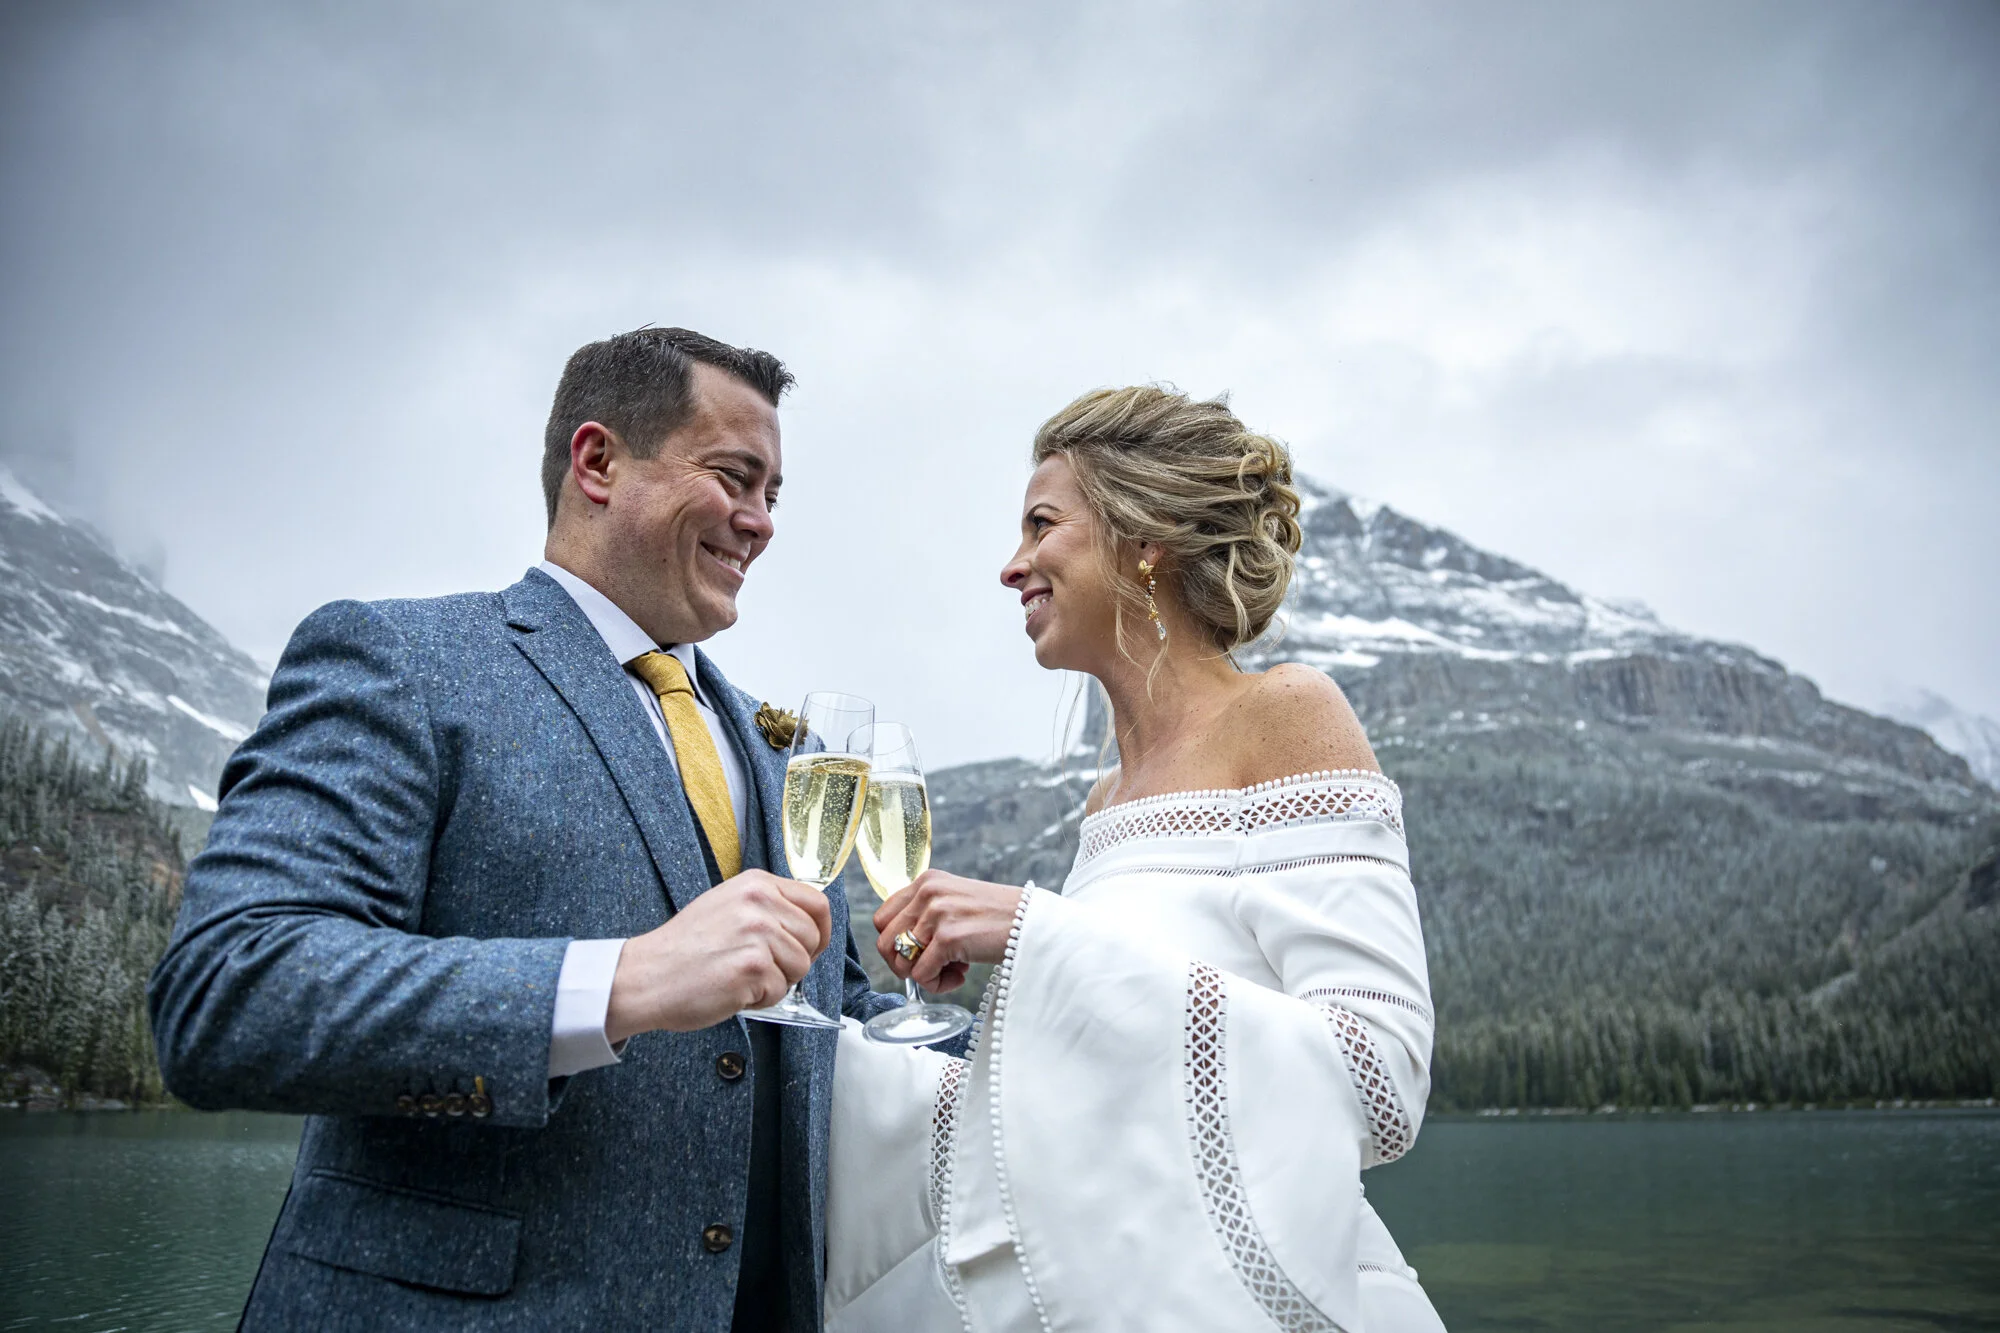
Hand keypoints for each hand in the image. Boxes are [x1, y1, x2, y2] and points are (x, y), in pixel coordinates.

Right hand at [606, 870, 831, 1039]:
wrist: (646, 975)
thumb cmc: (684, 949)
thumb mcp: (726, 905)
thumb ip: (766, 908)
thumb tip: (806, 923)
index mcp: (756, 883)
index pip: (817, 902)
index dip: (820, 930)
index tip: (810, 946)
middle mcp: (759, 902)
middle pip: (812, 938)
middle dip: (794, 961)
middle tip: (759, 968)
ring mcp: (757, 933)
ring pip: (800, 967)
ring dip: (776, 982)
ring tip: (741, 977)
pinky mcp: (752, 966)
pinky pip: (779, 991)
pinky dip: (760, 999)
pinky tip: (732, 989)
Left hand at [873, 869, 1023, 992]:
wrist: (1032, 921)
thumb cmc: (997, 918)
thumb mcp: (956, 901)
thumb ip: (927, 914)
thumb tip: (902, 949)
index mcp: (926, 882)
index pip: (882, 919)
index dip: (895, 944)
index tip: (919, 953)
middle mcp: (927, 893)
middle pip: (885, 943)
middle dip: (905, 964)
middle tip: (932, 967)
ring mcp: (936, 914)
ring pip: (901, 962)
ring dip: (923, 975)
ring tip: (951, 970)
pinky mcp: (948, 937)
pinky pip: (922, 975)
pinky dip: (937, 984)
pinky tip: (960, 976)